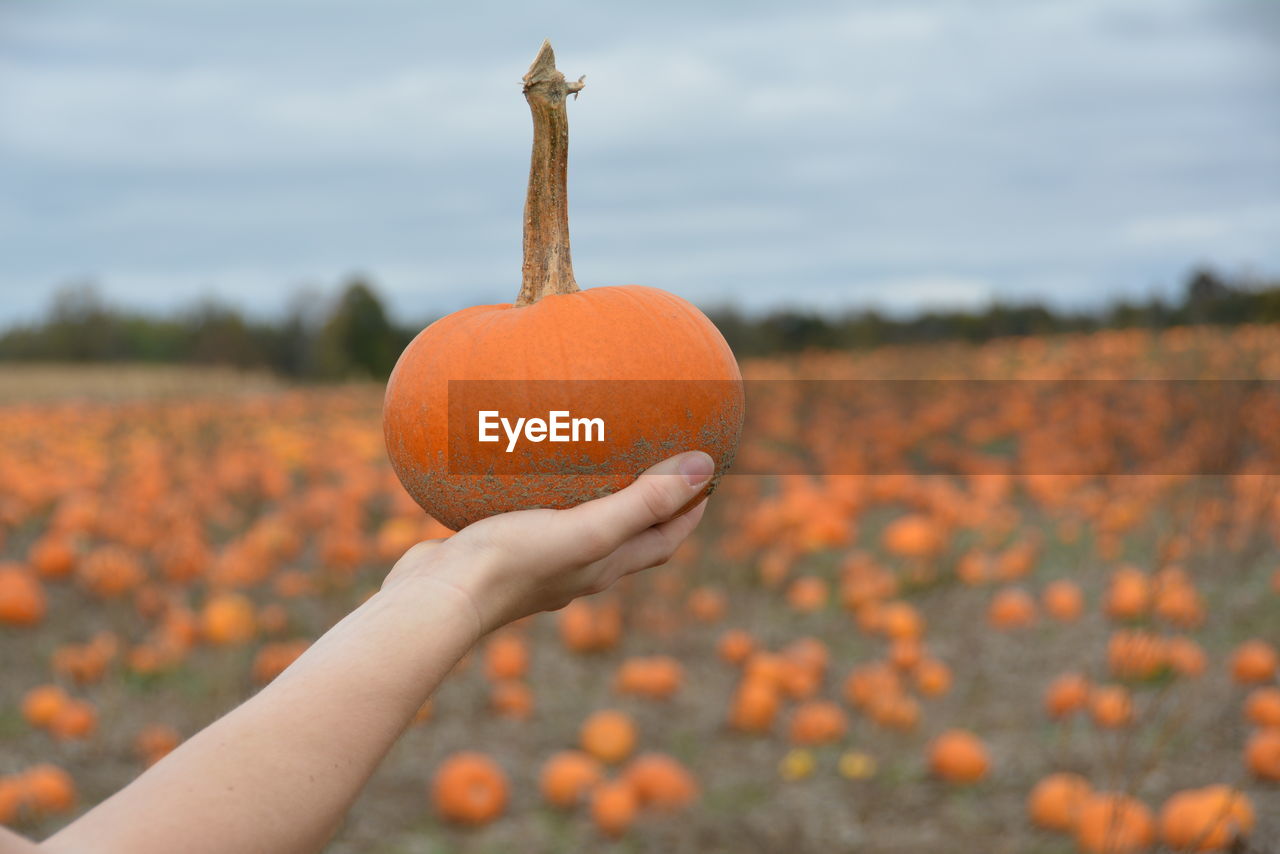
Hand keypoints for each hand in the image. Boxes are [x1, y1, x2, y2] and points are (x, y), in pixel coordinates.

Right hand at [383, 451, 714, 634]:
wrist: (437, 597)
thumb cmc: (515, 563)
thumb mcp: (588, 529)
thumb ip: (643, 502)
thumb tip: (705, 469)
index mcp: (604, 566)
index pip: (664, 540)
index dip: (690, 512)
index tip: (707, 477)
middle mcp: (576, 566)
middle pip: (628, 533)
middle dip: (651, 502)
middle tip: (661, 459)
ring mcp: (537, 559)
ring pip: (578, 523)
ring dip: (596, 495)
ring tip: (596, 453)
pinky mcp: (500, 546)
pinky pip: (531, 512)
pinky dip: (542, 487)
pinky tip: (524, 459)